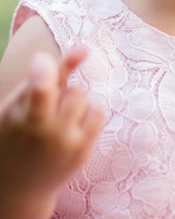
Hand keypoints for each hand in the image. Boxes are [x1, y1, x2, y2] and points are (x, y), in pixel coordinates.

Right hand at [0, 47, 104, 218]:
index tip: (41, 59)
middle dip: (63, 93)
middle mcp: (51, 136)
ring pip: (88, 100)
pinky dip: (87, 113)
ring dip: (75, 102)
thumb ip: (52, 74)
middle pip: (75, 91)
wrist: (18, 184)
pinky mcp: (85, 152)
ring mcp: (71, 146)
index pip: (41, 91)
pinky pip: (98, 113)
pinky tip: (70, 126)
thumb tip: (85, 48)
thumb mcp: (20, 104)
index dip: (44, 69)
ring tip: (56, 119)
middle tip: (47, 109)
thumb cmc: (16, 133)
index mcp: (27, 122)